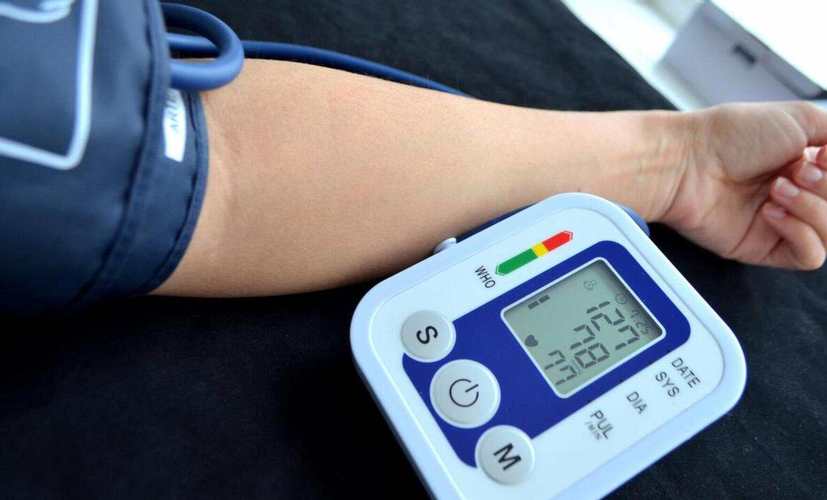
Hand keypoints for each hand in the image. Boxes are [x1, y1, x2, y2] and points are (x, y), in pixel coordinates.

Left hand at [662, 102, 826, 269]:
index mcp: (810, 164)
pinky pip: (810, 255)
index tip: (823, 155)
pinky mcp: (765, 248)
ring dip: (814, 208)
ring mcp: (784, 223)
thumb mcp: (803, 119)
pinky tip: (772, 213)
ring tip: (777, 190)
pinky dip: (801, 233)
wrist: (687, 162)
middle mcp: (800, 193)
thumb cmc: (730, 136)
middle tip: (797, 171)